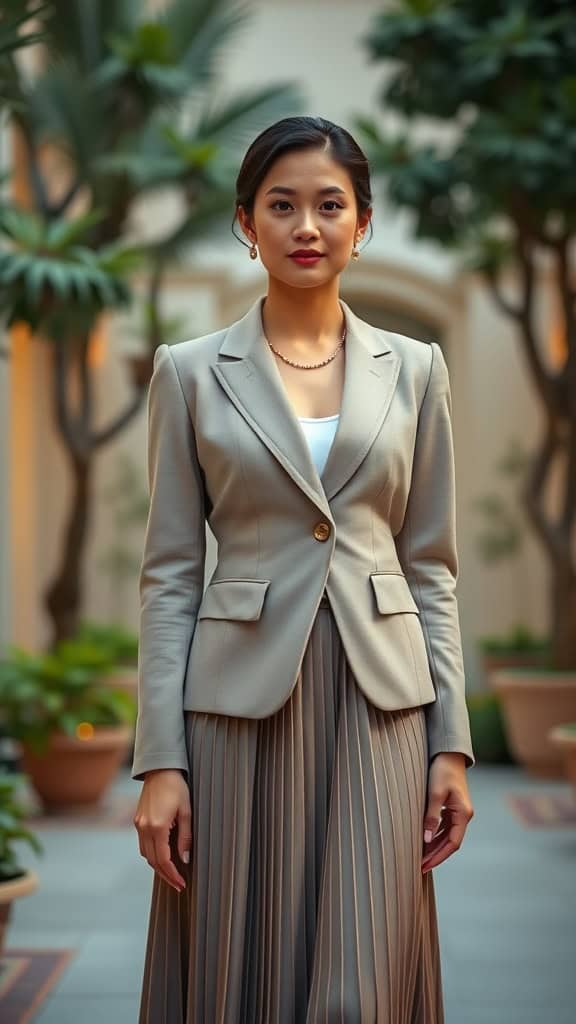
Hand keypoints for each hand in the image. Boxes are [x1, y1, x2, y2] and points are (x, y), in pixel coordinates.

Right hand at [133, 769, 191, 892]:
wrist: (160, 769)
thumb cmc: (176, 787)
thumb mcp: (186, 811)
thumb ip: (185, 837)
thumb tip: (185, 859)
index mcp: (157, 827)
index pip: (163, 860)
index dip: (172, 874)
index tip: (181, 884)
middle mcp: (144, 828)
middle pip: (152, 861)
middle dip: (165, 874)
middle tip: (178, 884)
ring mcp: (138, 825)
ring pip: (145, 854)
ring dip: (157, 866)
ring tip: (171, 873)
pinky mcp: (137, 821)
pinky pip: (142, 844)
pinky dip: (151, 854)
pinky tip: (162, 856)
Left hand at [421, 752, 473, 873]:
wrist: (448, 753)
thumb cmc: (442, 770)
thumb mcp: (435, 793)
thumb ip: (431, 817)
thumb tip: (426, 839)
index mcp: (463, 814)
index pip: (452, 843)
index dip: (439, 856)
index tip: (425, 866)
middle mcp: (464, 815)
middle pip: (450, 842)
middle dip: (435, 855)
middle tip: (419, 866)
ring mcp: (459, 811)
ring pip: (447, 835)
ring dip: (435, 846)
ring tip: (420, 857)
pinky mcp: (452, 807)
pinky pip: (444, 827)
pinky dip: (435, 835)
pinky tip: (424, 840)